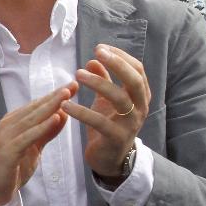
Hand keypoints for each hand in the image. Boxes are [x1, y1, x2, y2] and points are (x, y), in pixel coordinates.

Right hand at [0, 84, 76, 205]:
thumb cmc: (12, 167)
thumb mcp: (33, 148)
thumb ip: (46, 132)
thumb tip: (63, 115)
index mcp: (13, 122)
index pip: (37, 105)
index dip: (55, 95)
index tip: (73, 85)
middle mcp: (8, 125)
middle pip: (35, 108)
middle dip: (55, 96)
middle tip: (73, 84)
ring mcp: (6, 136)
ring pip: (32, 119)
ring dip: (50, 107)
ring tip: (66, 96)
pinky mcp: (8, 151)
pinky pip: (28, 136)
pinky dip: (42, 127)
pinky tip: (56, 119)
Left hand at [63, 44, 150, 179]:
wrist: (110, 158)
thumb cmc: (109, 123)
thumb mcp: (106, 100)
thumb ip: (103, 80)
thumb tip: (93, 60)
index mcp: (140, 95)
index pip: (137, 69)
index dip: (121, 56)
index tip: (100, 48)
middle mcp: (140, 108)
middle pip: (135, 81)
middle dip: (118, 64)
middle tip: (97, 53)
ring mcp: (130, 124)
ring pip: (119, 99)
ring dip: (98, 83)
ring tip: (77, 74)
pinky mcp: (116, 138)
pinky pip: (99, 122)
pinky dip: (81, 111)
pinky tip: (65, 104)